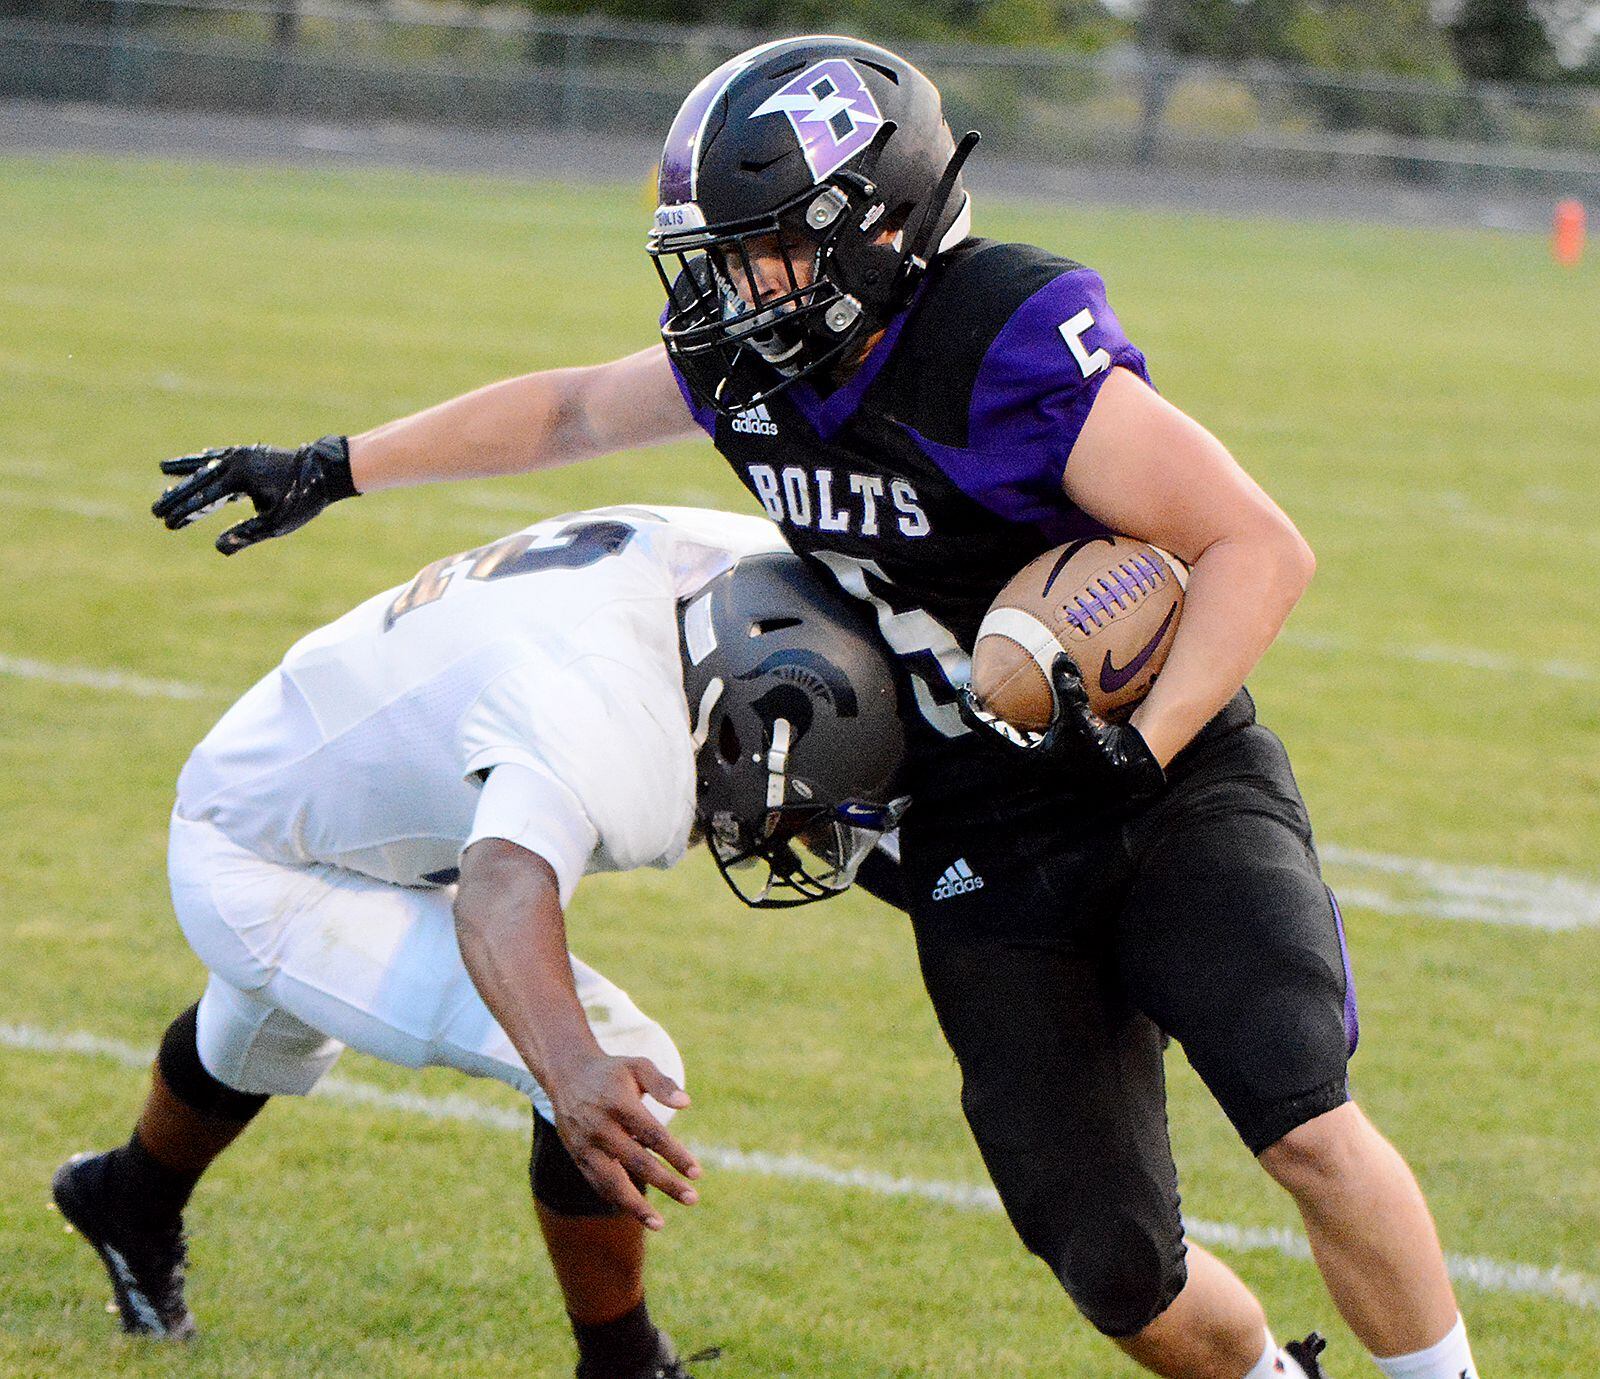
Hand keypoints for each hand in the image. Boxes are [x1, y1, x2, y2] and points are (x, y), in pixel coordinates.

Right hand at [151, 435, 356, 554]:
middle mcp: (236, 462)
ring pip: (207, 464)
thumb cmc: (302, 499)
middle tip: (154, 510)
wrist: (325, 469)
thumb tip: (219, 547)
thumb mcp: (276, 523)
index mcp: (239, 478)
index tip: (167, 523)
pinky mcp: (250, 453)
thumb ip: (247, 534)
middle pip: (199, 481)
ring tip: (163, 468)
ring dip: (185, 471)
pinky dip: (206, 459)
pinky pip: (221, 456)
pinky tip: (197, 459)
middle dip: (176, 496)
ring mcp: (242, 454)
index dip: (184, 513)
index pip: (204, 499)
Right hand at [547, 1052, 699, 1230]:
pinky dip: (617, 1199)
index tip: (697, 1173)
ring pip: (611, 1182)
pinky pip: (598, 1184)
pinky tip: (638, 1211)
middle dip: (666, 1183)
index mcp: (619, 1103)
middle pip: (637, 1162)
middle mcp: (600, 1127)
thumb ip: (662, 1084)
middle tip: (692, 1198)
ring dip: (636, 1206)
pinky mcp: (578, 1157)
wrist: (567, 1074)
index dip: (676, 1155)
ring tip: (660, 1224)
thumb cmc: (612, 1072)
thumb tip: (685, 1104)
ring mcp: (586, 1145)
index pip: (653, 1134)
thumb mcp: (638, 1066)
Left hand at [960, 655, 1166, 803]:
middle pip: (994, 733)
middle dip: (982, 712)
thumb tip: (1060, 658)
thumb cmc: (1101, 751)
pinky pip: (1027, 731)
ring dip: (1000, 716)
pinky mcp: (1051, 752)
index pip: (988, 732)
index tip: (960, 693)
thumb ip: (1069, 689)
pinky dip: (1020, 716)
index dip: (971, 712)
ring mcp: (1039, 757)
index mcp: (1026, 756)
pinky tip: (1024, 701)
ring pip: (1009, 733)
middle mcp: (1028, 759)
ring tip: (991, 694)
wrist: (1125, 771)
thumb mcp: (1082, 720)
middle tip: (971, 690)